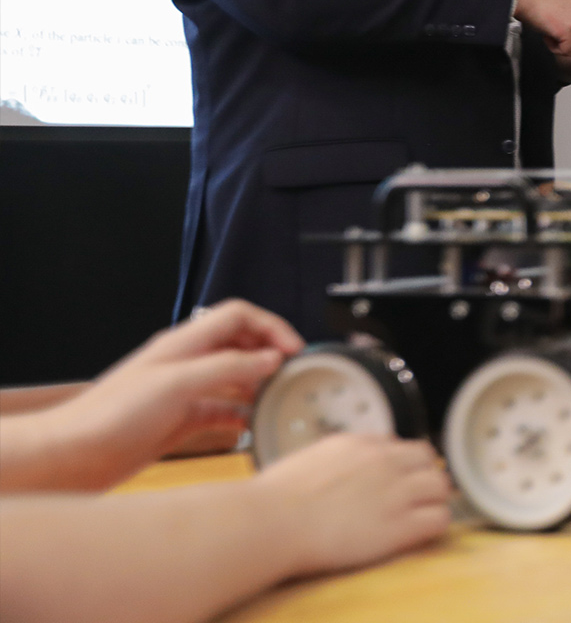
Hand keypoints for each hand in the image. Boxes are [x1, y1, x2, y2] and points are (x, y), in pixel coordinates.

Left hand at [3, 300, 304, 490]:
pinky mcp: (179, 420)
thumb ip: (228, 369)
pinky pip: (220, 410)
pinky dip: (240, 415)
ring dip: (257, 386)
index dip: (271, 327)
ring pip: (233, 378)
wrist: (73, 455)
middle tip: (293, 375)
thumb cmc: (112, 415)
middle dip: (270, 355)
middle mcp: (186, 363)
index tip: (294, 351)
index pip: (239, 316)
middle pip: (240, 345)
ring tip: (277, 400)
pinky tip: (250, 426)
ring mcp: (183, 392)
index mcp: (184, 344)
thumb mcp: (178, 384)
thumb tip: (271, 360)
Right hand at [253, 434, 451, 576]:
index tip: (394, 481)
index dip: (401, 465)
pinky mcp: (400, 525)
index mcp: (360, 444)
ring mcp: (396, 491)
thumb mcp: (309, 460)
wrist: (272, 521)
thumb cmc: (273, 498)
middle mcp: (385, 461)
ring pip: (441, 487)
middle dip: (423, 477)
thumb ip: (335, 461)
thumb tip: (339, 469)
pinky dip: (435, 526)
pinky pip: (439, 519)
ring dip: (434, 500)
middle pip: (427, 461)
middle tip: (413, 499)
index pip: (400, 447)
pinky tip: (420, 534)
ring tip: (420, 516)